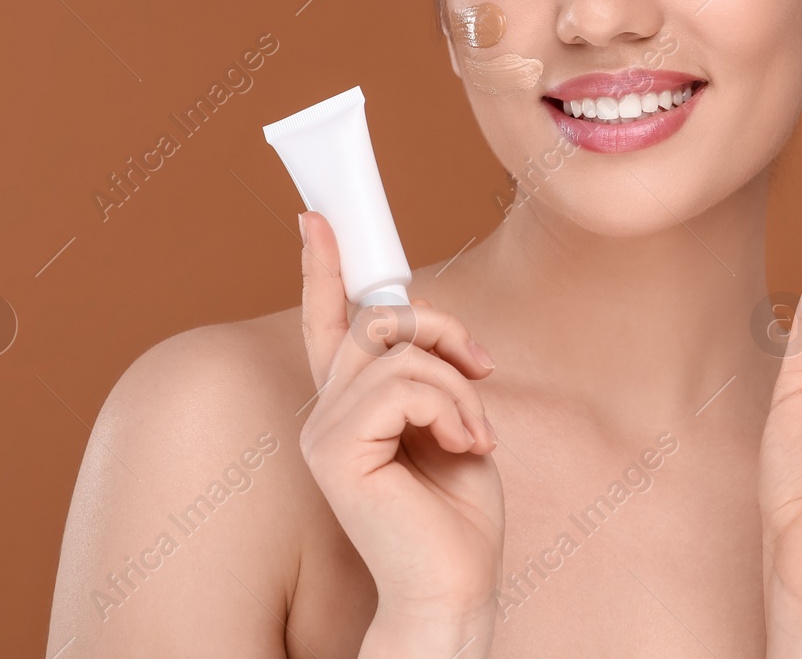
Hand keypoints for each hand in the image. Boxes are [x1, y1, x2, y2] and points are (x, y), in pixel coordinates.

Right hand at [295, 211, 503, 645]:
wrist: (456, 585)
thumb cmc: (458, 511)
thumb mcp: (451, 417)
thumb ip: (427, 369)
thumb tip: (422, 320)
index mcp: (352, 405)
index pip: (329, 323)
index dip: (322, 267)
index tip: (316, 216)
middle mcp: (327, 412)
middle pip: (379, 319)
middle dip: (443, 328)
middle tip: (485, 369)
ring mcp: (325, 431)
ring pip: (400, 352)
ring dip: (458, 385)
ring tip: (474, 432)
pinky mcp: (336, 450)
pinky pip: (404, 386)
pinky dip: (451, 407)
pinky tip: (463, 444)